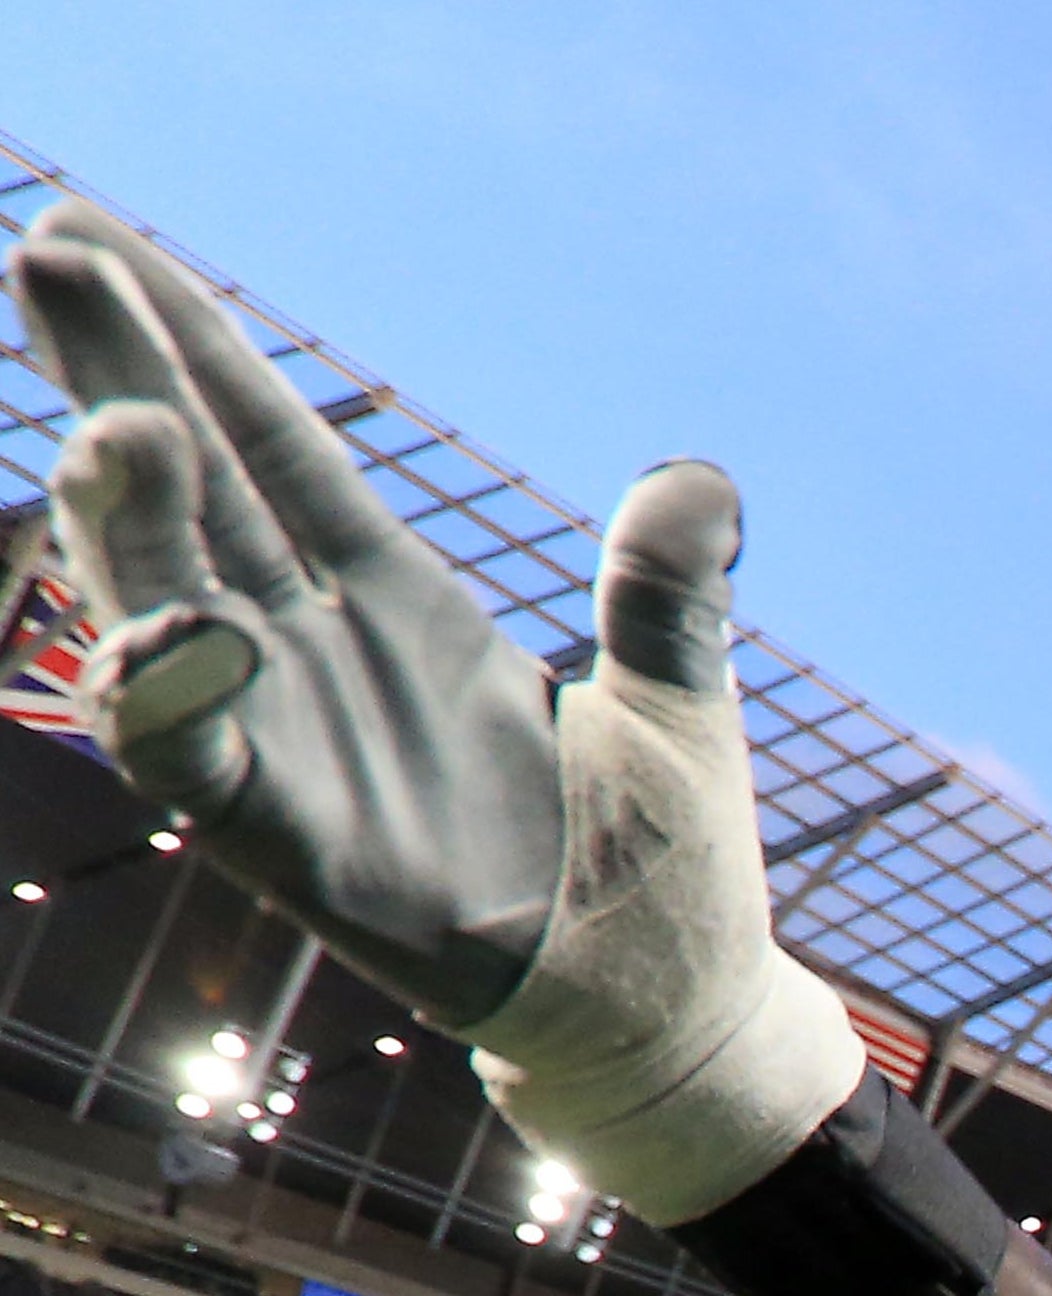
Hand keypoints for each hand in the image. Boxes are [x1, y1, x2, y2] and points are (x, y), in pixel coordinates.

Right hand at [6, 206, 859, 1219]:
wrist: (668, 1018)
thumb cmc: (659, 865)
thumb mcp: (679, 708)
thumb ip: (666, 595)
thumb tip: (700, 481)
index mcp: (398, 602)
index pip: (275, 443)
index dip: (193, 340)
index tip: (96, 236)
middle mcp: (318, 656)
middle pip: (195, 492)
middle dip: (120, 377)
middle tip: (52, 252)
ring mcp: (298, 748)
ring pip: (167, 609)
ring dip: (131, 524)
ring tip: (123, 430)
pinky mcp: (301, 854)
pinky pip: (208, 770)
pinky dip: (179, 704)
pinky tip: (173, 633)